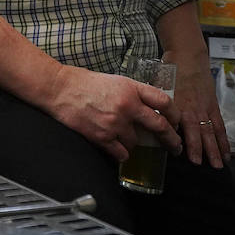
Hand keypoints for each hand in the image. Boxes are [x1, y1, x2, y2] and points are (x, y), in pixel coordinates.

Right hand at [46, 65, 181, 161]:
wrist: (58, 89)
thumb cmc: (83, 82)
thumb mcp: (115, 81)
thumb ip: (133, 93)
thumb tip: (148, 108)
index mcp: (131, 88)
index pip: (164, 102)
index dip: (174, 115)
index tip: (176, 122)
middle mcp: (126, 106)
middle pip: (159, 126)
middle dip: (171, 139)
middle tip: (174, 146)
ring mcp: (114, 123)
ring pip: (137, 143)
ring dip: (133, 143)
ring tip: (121, 136)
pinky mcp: (102, 137)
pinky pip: (121, 153)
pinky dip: (120, 153)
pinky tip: (115, 146)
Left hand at [167, 51, 231, 167]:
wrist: (188, 55)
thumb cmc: (170, 71)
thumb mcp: (159, 87)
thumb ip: (158, 105)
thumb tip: (151, 121)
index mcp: (178, 104)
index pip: (182, 126)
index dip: (185, 140)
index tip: (183, 154)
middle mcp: (193, 108)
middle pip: (200, 131)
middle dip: (203, 150)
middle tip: (205, 166)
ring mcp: (205, 107)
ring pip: (212, 130)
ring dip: (216, 148)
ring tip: (219, 164)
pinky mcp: (213, 105)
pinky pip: (220, 124)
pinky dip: (224, 138)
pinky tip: (227, 151)